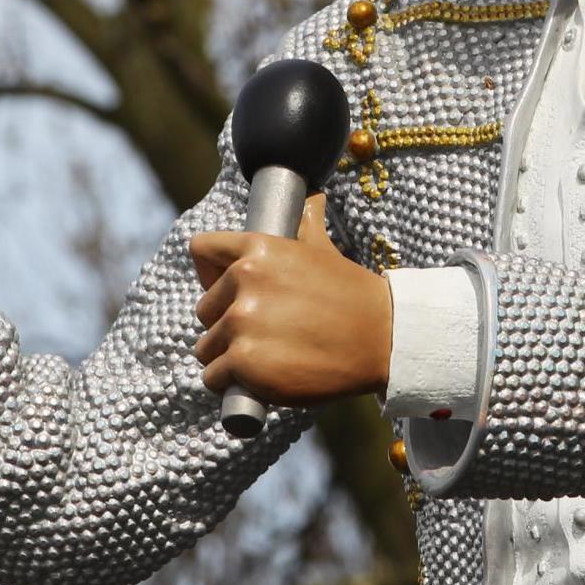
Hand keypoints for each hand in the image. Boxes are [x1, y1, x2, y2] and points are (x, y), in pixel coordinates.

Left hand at [190, 193, 392, 408]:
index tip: (227, 293)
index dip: (210, 274)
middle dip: (225, 325)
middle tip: (263, 334)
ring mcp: (241, 322)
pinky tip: (261, 380)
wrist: (383, 339)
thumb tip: (314, 199)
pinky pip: (215, 378)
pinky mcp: (244, 363)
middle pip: (203, 310)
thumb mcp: (324, 250)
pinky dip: (231, 385)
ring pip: (206, 348)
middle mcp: (243, 280)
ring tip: (266, 358)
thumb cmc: (352, 295)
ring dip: (227, 358)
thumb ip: (308, 224)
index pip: (201, 250)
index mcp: (257, 248)